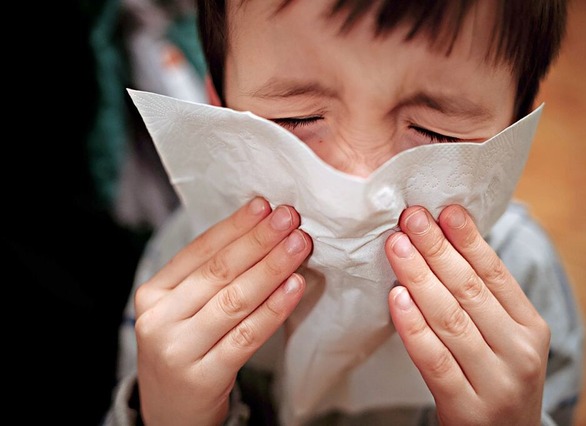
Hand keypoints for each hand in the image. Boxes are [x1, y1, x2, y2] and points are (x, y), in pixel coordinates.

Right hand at [134, 197, 311, 425]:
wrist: (170, 414)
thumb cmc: (185, 351)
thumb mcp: (181, 312)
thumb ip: (208, 278)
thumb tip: (258, 232)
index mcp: (152, 294)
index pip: (198, 251)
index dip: (235, 226)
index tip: (265, 206)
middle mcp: (159, 319)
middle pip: (218, 271)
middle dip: (258, 241)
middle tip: (289, 218)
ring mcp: (178, 349)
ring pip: (234, 299)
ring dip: (271, 268)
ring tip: (298, 245)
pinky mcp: (203, 377)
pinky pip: (247, 335)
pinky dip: (274, 309)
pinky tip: (295, 287)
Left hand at [385, 205, 549, 425]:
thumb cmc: (497, 377)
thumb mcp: (505, 338)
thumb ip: (482, 299)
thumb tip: (445, 241)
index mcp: (531, 327)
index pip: (496, 274)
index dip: (468, 240)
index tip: (444, 210)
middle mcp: (520, 352)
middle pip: (470, 291)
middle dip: (436, 249)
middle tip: (411, 218)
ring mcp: (496, 382)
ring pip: (451, 320)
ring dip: (420, 278)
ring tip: (398, 246)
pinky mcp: (467, 408)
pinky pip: (434, 360)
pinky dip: (414, 327)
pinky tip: (397, 298)